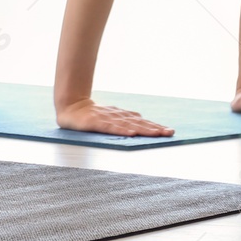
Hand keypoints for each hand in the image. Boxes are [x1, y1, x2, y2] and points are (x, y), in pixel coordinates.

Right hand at [55, 97, 174, 136]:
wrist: (70, 106)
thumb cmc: (91, 114)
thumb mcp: (110, 116)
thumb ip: (124, 118)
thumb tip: (140, 118)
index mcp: (121, 116)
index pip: (141, 123)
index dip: (155, 127)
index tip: (169, 131)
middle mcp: (117, 116)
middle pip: (139, 124)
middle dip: (155, 129)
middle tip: (169, 133)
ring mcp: (106, 119)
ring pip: (128, 125)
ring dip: (144, 130)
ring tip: (157, 134)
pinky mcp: (95, 122)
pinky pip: (110, 127)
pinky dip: (121, 131)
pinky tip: (131, 134)